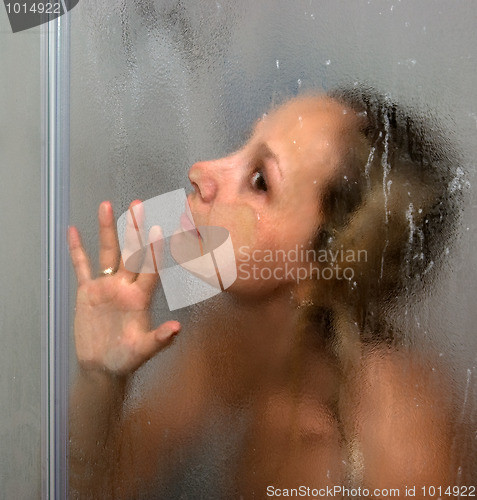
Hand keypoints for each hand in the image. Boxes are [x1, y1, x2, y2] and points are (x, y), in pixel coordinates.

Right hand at [68, 200, 179, 375]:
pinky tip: (73, 231)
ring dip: (107, 230)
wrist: (103, 365)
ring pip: (107, 253)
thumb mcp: (142, 351)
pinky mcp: (88, 291)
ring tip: (107, 206)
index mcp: (140, 298)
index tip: (158, 228)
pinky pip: (81, 267)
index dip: (153, 250)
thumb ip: (159, 340)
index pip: (149, 269)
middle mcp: (125, 286)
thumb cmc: (126, 359)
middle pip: (130, 253)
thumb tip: (177, 329)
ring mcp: (106, 286)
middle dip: (134, 230)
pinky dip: (77, 250)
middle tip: (138, 205)